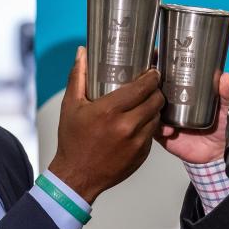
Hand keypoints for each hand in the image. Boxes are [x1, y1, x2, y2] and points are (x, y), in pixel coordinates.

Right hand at [47, 47, 164, 203]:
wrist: (77, 176)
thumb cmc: (72, 141)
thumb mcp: (71, 106)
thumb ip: (78, 76)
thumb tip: (82, 52)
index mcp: (109, 111)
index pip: (143, 87)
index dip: (152, 76)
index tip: (152, 71)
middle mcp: (126, 126)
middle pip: (156, 100)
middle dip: (157, 90)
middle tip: (152, 85)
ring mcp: (136, 142)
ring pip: (157, 116)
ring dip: (155, 108)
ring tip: (148, 101)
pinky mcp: (142, 154)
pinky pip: (152, 134)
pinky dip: (149, 125)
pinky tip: (142, 120)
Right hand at [156, 71, 228, 163]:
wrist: (220, 152)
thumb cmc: (224, 125)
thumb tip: (225, 78)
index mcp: (189, 91)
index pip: (172, 76)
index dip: (164, 69)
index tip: (160, 62)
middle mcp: (176, 103)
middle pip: (157, 90)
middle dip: (153, 88)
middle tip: (158, 89)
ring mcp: (169, 118)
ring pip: (151, 108)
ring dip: (153, 108)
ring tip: (162, 111)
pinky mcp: (166, 134)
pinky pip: (155, 129)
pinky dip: (159, 128)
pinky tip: (169, 130)